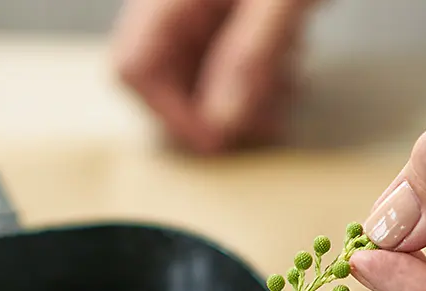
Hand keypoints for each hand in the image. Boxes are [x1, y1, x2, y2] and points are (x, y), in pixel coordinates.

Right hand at [111, 0, 313, 152]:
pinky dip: (255, 72)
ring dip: (240, 94)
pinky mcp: (228, 5)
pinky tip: (289, 67)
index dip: (173, 113)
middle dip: (214, 107)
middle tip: (265, 122)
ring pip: (198, 68)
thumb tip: (223, 125)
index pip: (136, 66)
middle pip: (165, 74)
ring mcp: (199, 1)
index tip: (220, 141)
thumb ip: (252, 57)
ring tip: (287, 90)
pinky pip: (224, 51)